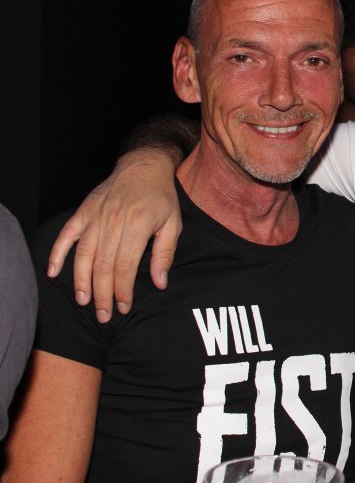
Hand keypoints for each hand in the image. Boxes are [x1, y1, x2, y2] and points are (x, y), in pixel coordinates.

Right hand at [47, 148, 181, 321]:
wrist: (143, 167)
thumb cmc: (161, 198)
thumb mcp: (173, 224)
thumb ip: (165, 254)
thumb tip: (159, 283)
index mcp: (137, 224)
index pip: (125, 266)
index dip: (122, 290)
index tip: (123, 307)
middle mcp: (113, 220)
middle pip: (103, 265)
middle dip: (102, 293)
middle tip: (103, 315)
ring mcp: (95, 215)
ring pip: (83, 254)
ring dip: (82, 280)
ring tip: (84, 301)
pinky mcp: (83, 211)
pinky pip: (66, 235)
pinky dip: (58, 253)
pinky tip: (54, 272)